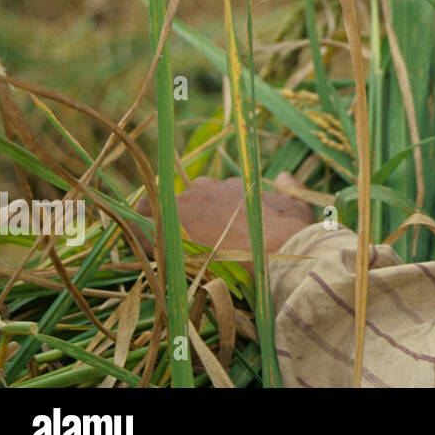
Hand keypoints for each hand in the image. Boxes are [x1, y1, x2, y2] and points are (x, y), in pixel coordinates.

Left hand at [134, 173, 315, 273]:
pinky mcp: (166, 230)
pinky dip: (135, 241)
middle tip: (182, 251)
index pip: (204, 196)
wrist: (281, 257)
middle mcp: (205, 189)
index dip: (200, 215)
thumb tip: (286, 177)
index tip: (201, 233)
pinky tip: (139, 255)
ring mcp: (184, 207)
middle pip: (178, 204)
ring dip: (156, 232)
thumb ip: (291, 191)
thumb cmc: (293, 236)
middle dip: (177, 224)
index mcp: (231, 186)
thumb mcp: (299, 209)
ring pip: (154, 214)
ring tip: (159, 256)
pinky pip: (137, 231)